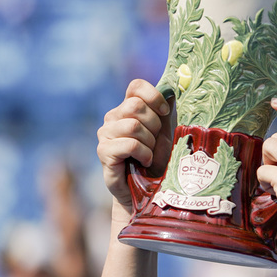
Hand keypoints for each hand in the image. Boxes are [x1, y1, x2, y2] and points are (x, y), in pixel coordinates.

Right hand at [97, 79, 173, 215]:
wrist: (146, 190)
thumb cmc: (157, 160)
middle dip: (154, 125)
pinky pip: (130, 144)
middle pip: (136, 106)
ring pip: (133, 126)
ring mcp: (105, 134)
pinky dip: (144, 154)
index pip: (136, 86)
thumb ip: (167, 113)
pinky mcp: (104, 152)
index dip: (153, 96)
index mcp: (128, 108)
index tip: (165, 112)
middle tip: (155, 142)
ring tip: (150, 154)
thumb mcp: (166, 134)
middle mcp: (113, 118)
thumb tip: (172, 92)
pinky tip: (145, 162)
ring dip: (150, 143)